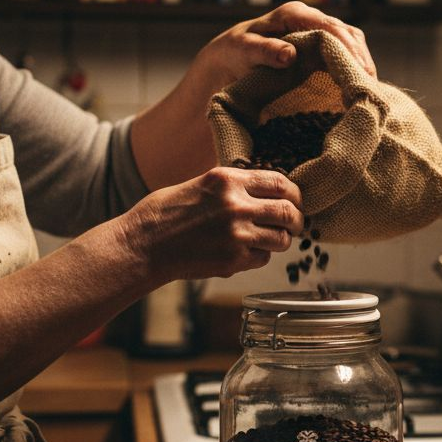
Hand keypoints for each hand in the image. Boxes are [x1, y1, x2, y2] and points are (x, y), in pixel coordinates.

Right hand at [121, 166, 303, 280]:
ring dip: (281, 240)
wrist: (143, 245)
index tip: (295, 201)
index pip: (280, 183)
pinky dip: (260, 256)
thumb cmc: (166, 213)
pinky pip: (263, 258)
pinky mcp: (233, 260)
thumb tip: (267, 191)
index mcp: (228, 180)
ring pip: (282, 239)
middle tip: (295, 224)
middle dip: (297, 220)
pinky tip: (244, 252)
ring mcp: (236, 234)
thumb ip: (235, 186)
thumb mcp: (201, 184)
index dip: (295, 194)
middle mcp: (236, 205)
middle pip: (288, 211)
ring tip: (270, 240)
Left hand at [192, 1, 376, 90]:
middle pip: (346, 34)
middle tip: (369, 85)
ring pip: (351, 43)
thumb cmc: (235, 53)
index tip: (357, 70)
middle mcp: (310, 18)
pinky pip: (345, 54)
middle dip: (360, 58)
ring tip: (369, 89)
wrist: (230, 59)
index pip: (328, 27)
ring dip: (362, 64)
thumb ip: (265, 51)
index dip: (346, 48)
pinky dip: (354, 69)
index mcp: (293, 14)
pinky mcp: (321, 47)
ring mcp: (318, 32)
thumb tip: (290, 54)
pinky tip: (359, 87)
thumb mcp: (243, 51)